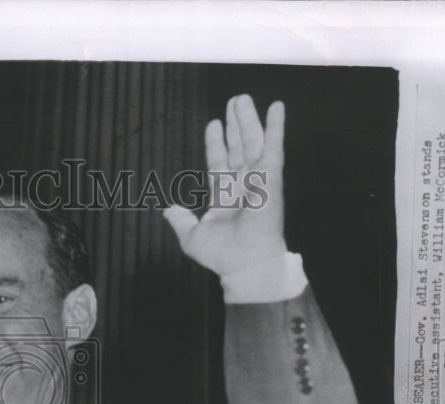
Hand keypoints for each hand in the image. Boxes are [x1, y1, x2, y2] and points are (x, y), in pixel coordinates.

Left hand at [165, 94, 286, 275]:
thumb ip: (181, 221)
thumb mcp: (192, 237)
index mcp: (224, 196)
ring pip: (252, 142)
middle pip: (237, 147)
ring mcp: (258, 179)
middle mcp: (242, 185)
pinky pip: (274, 147)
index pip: (219, 162)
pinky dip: (276, 126)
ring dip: (248, 119)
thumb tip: (167, 210)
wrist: (244, 263)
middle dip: (235, 124)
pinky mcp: (272, 177)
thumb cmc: (221, 255)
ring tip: (242, 98)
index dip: (216, 143)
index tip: (213, 123)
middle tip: (233, 101)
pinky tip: (277, 106)